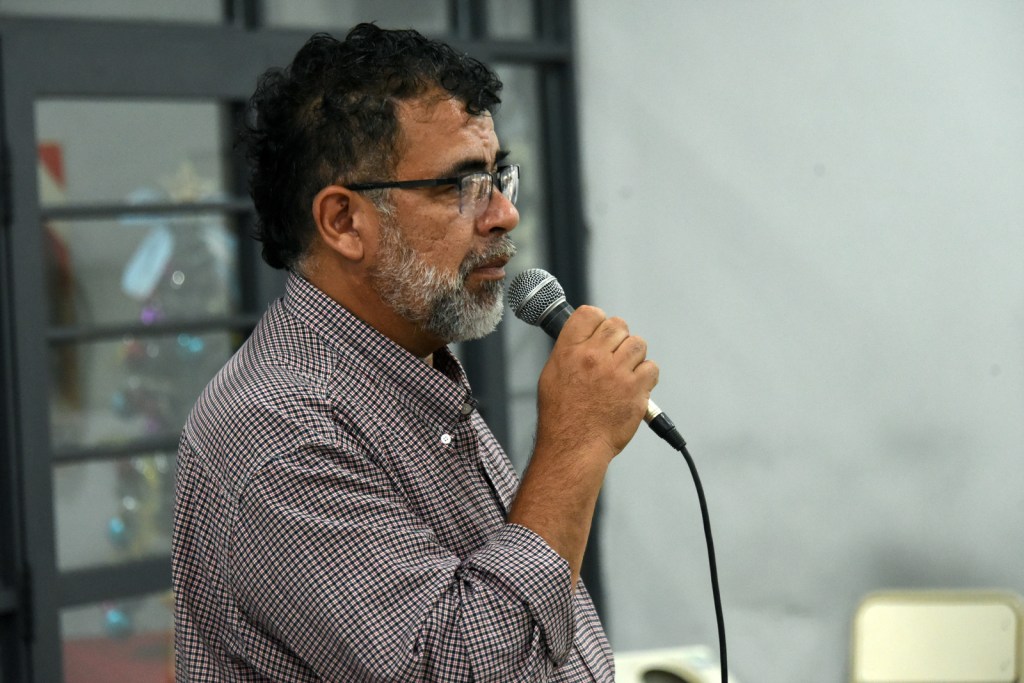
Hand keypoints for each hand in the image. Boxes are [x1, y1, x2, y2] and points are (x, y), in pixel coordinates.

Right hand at [535, 305, 658, 462]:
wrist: (574, 446)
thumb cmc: (561, 416)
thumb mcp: (552, 375)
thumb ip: (569, 351)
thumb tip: (586, 338)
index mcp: (569, 351)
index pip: (589, 313)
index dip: (598, 321)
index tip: (601, 332)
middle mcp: (593, 357)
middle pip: (617, 325)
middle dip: (618, 339)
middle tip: (614, 357)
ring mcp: (616, 372)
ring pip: (638, 344)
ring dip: (634, 356)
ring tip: (624, 373)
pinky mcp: (636, 389)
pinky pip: (652, 368)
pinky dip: (646, 376)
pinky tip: (634, 386)